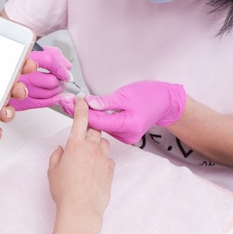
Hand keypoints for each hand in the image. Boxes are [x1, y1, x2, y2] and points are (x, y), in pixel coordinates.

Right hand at [9, 46, 71, 110]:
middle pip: (49, 80)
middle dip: (60, 81)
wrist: (1, 74)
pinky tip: (57, 97)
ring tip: (58, 86)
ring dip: (57, 91)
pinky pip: (41, 103)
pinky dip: (53, 100)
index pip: (48, 61)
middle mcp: (19, 74)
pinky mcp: (19, 102)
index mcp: (22, 57)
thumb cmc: (18, 63)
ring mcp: (18, 90)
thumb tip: (67, 67)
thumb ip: (54, 55)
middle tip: (62, 79)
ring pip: (47, 93)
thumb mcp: (35, 51)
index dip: (61, 68)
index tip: (66, 73)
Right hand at [48, 95, 113, 216]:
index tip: (82, 100)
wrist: (81, 209)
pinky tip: (94, 169)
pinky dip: (102, 159)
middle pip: (94, 130)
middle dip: (89, 131)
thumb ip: (56, 156)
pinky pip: (108, 159)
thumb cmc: (66, 192)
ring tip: (87, 156)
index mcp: (75, 145)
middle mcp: (91, 149)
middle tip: (80, 140)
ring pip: (104, 143)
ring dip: (97, 145)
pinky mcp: (110, 170)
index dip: (81, 107)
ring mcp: (103, 159)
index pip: (81, 118)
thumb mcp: (52, 171)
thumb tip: (60, 150)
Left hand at [61, 81, 185, 143]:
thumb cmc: (150, 96)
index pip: (96, 121)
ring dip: (90, 117)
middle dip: (82, 114)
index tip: (67, 104)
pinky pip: (108, 128)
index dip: (80, 112)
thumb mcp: (126, 95)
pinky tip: (91, 113)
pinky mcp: (125, 136)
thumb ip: (106, 102)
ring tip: (75, 105)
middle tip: (66, 102)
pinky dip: (99, 120)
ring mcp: (125, 137)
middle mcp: (125, 135)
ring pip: (101, 128)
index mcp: (126, 125)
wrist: (166, 103)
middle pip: (97, 126)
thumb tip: (89, 104)